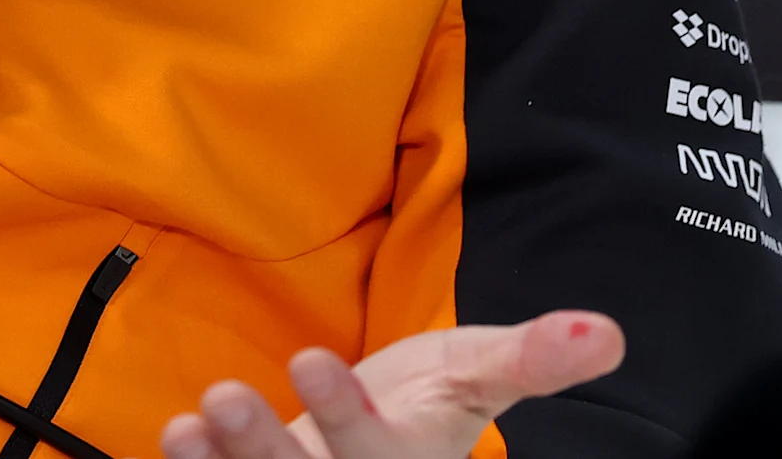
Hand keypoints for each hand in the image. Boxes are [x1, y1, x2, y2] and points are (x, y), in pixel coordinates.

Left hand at [158, 314, 624, 458]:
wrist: (379, 432)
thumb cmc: (431, 398)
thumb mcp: (480, 372)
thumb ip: (532, 357)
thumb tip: (607, 334)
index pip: (378, 450)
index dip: (344, 415)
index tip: (310, 359)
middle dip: (265, 449)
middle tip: (224, 395)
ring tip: (190, 420)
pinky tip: (174, 437)